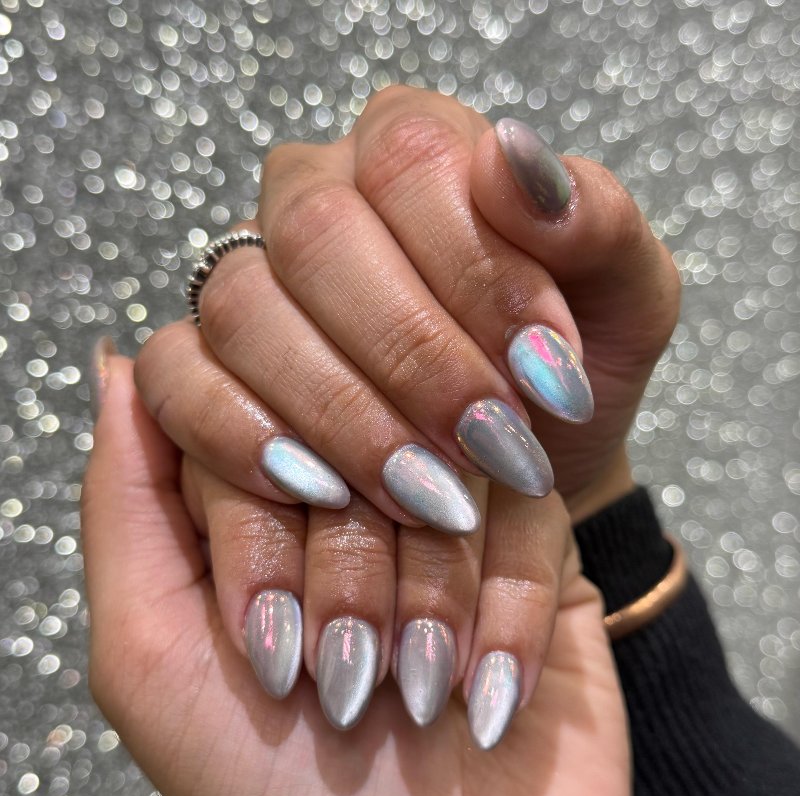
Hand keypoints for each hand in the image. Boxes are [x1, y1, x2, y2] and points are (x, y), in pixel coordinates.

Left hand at [83, 358, 633, 795]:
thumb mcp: (149, 663)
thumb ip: (122, 508)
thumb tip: (115, 362)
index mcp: (238, 508)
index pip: (223, 401)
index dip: (248, 519)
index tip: (265, 641)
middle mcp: (338, 492)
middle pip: (337, 421)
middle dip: (339, 572)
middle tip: (341, 685)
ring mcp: (443, 510)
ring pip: (438, 460)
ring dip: (422, 605)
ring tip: (411, 702)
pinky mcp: (535, 545)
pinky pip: (527, 511)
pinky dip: (499, 616)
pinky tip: (482, 701)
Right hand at [134, 85, 679, 531]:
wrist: (526, 463)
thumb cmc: (567, 374)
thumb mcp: (625, 300)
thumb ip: (595, 222)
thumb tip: (516, 160)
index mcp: (413, 147)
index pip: (412, 162)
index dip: (477, 270)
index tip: (546, 373)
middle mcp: (313, 197)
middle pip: (317, 236)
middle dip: (412, 357)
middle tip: (491, 447)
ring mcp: (244, 277)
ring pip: (244, 309)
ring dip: (341, 412)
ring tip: (426, 492)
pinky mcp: (200, 362)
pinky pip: (179, 378)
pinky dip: (243, 437)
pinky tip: (322, 492)